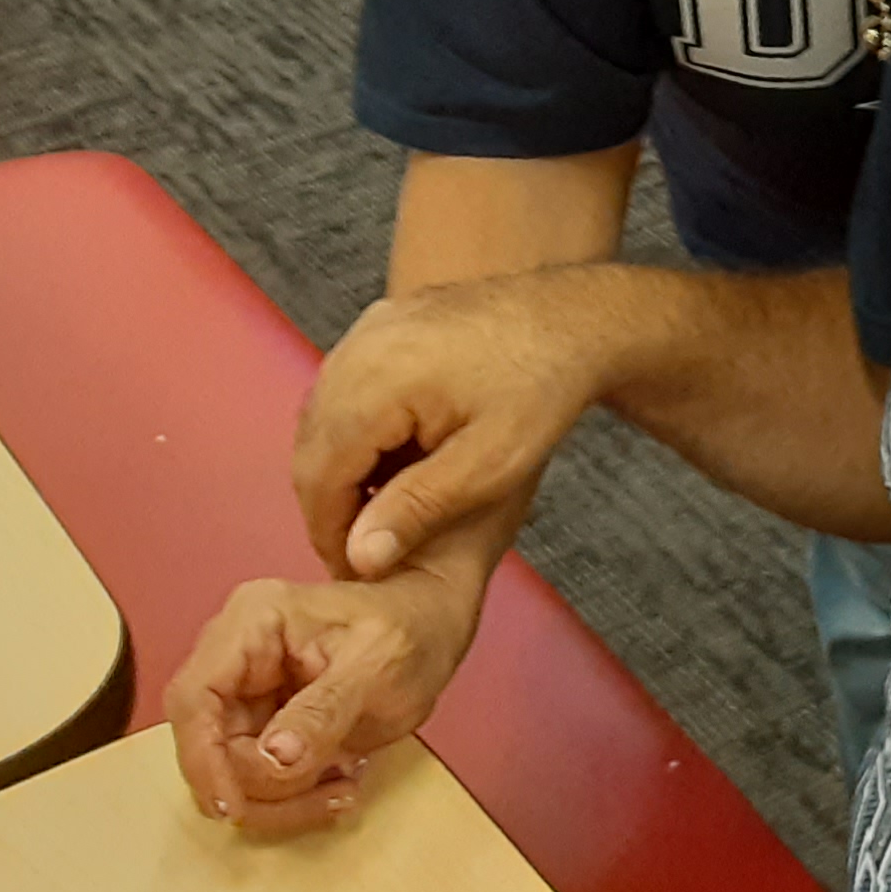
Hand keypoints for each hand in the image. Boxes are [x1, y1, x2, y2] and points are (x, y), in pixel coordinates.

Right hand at [163, 566, 488, 831]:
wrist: (432, 627)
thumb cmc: (412, 630)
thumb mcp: (379, 668)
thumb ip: (325, 711)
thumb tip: (273, 757)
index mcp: (253, 622)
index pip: (194, 697)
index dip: (202, 759)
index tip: (234, 808)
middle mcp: (236, 656)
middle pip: (208, 745)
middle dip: (262, 787)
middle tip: (332, 790)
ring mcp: (247, 692)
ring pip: (229, 772)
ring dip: (283, 798)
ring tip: (347, 783)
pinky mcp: (262, 723)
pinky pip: (257, 778)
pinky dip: (294, 796)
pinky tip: (340, 782)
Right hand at [294, 269, 621, 580]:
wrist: (578, 318)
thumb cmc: (543, 392)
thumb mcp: (490, 465)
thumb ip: (418, 509)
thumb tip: (357, 558)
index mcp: (378, 380)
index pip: (318, 472)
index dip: (328, 530)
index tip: (353, 573)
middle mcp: (360, 346)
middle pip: (312, 443)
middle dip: (331, 501)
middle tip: (365, 549)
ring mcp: (370, 328)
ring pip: (323, 415)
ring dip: (341, 466)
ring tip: (381, 511)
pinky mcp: (385, 322)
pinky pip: (346, 386)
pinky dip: (356, 429)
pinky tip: (394, 459)